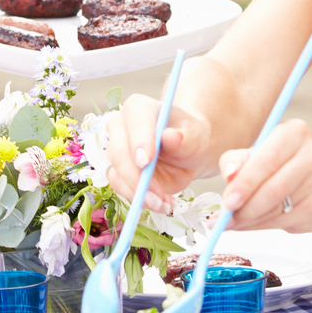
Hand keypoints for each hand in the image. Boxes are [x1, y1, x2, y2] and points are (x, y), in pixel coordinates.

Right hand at [105, 94, 213, 213]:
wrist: (185, 153)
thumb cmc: (189, 137)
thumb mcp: (195, 135)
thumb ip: (185, 137)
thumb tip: (171, 137)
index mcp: (139, 108)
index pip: (135, 121)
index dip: (139, 141)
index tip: (146, 162)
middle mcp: (121, 127)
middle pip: (118, 151)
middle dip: (137, 177)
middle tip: (158, 195)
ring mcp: (116, 151)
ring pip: (117, 174)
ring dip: (139, 194)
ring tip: (165, 204)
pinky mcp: (118, 173)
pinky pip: (122, 189)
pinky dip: (141, 201)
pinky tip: (163, 204)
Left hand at [215, 119, 311, 231]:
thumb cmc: (281, 164)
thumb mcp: (256, 153)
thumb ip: (236, 160)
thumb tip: (229, 174)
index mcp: (294, 132)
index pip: (268, 160)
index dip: (245, 183)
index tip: (228, 199)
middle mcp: (311, 154)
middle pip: (274, 187)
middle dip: (246, 205)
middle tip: (226, 216)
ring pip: (277, 207)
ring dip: (249, 218)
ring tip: (231, 221)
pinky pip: (283, 221)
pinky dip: (259, 225)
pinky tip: (247, 224)